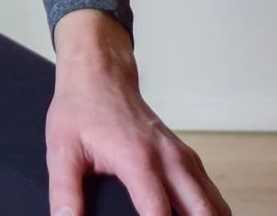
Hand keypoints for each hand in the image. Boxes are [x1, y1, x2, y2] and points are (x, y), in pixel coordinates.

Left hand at [44, 10, 228, 215]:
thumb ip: (64, 192)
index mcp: (138, 159)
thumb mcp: (61, 150)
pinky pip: (210, 192)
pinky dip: (211, 211)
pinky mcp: (186, 158)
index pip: (159, 213)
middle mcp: (169, 159)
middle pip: (203, 211)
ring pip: (216, 203)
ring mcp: (182, 157)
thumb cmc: (81, 109)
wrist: (101, 75)